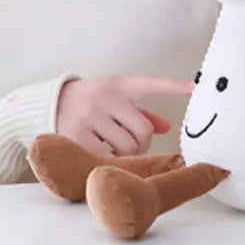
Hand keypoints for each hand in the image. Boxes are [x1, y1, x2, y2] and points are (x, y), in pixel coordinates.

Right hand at [56, 75, 193, 156]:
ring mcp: (91, 115)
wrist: (49, 104)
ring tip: (113, 148)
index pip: (150, 83)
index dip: (174, 86)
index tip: (195, 87)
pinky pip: (107, 157)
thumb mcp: (113, 97)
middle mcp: (106, 96)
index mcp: (118, 84)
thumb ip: (139, 111)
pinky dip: (109, 161)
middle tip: (132, 146)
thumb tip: (166, 128)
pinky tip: (101, 153)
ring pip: (127, 148)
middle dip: (141, 144)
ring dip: (125, 155)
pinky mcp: (77, 135)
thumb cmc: (90, 102)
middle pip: (142, 131)